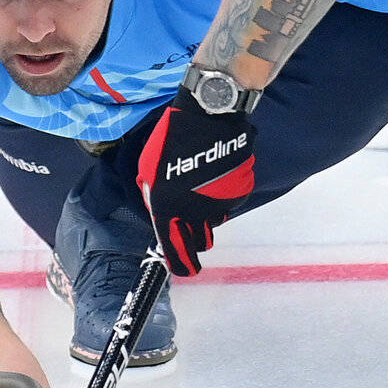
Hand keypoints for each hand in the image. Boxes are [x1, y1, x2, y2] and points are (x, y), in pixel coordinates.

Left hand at [136, 88, 256, 276]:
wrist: (208, 116)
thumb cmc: (171, 139)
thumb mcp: (148, 169)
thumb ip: (152, 195)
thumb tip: (159, 213)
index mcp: (167, 208)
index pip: (175, 250)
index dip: (181, 264)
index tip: (186, 270)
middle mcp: (194, 213)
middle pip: (200, 242)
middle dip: (195, 237)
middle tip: (192, 223)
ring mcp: (219, 204)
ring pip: (215, 222)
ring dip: (208, 214)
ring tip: (202, 188)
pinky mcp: (239, 193)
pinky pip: (230, 203)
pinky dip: (224, 196)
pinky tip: (217, 175)